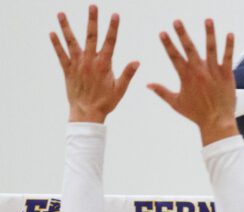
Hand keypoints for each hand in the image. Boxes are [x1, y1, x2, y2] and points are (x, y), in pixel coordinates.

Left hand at [50, 6, 138, 122]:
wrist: (87, 114)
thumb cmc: (105, 103)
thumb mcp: (120, 90)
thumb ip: (127, 74)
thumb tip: (137, 62)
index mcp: (104, 65)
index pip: (110, 42)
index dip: (113, 28)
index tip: (115, 15)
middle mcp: (90, 61)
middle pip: (91, 36)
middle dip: (92, 20)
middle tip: (92, 6)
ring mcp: (78, 65)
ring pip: (72, 42)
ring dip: (66, 27)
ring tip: (61, 13)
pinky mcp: (68, 70)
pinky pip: (61, 55)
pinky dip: (56, 44)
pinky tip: (52, 33)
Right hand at [148, 18, 237, 145]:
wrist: (217, 122)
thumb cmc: (196, 114)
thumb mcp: (176, 103)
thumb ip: (162, 92)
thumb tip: (147, 84)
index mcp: (186, 77)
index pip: (174, 57)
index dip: (168, 44)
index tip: (163, 33)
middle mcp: (199, 72)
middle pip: (189, 49)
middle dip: (182, 34)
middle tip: (177, 21)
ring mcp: (213, 72)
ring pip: (211, 49)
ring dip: (209, 34)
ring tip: (208, 20)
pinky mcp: (226, 75)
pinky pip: (228, 58)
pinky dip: (229, 46)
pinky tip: (230, 34)